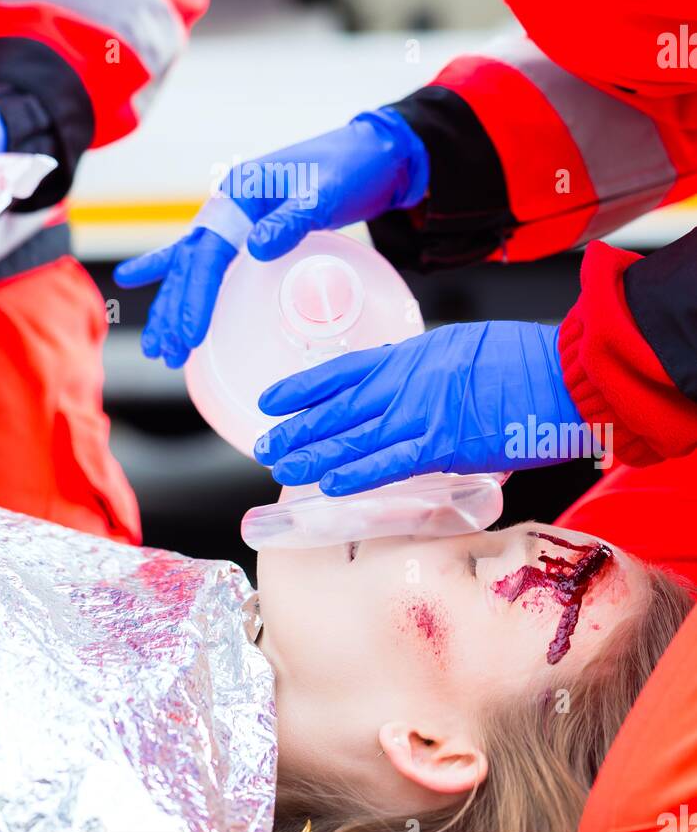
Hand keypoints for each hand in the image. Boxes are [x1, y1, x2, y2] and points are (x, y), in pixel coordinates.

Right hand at [113, 108, 428, 367]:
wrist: (373, 154)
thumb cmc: (349, 169)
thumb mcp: (324, 194)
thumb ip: (291, 220)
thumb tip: (256, 248)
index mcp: (239, 193)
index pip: (207, 251)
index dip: (195, 294)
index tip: (190, 333)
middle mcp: (229, 205)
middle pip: (190, 262)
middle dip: (174, 308)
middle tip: (165, 352)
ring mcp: (236, 217)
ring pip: (193, 264)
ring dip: (174, 302)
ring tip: (160, 346)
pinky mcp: (250, 228)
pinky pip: (208, 256)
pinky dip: (178, 270)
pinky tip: (137, 278)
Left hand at [254, 321, 585, 492]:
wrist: (565, 373)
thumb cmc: (527, 359)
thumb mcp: (464, 346)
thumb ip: (427, 368)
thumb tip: (407, 387)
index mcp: (412, 354)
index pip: (343, 370)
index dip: (303, 387)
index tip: (272, 400)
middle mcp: (408, 381)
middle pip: (339, 407)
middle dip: (299, 428)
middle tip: (266, 445)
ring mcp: (424, 413)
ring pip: (355, 437)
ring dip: (315, 456)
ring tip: (282, 469)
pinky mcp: (445, 445)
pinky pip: (390, 464)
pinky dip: (357, 475)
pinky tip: (329, 485)